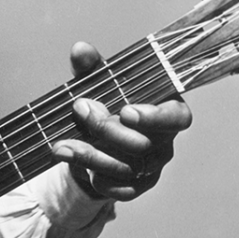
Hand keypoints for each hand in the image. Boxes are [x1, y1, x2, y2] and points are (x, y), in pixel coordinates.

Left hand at [51, 42, 192, 200]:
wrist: (91, 143)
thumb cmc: (104, 106)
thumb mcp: (97, 84)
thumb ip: (91, 68)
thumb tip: (80, 50)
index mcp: (165, 112)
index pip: (177, 118)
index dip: (155, 117)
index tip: (125, 111)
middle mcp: (163, 142)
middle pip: (143, 144)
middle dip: (105, 128)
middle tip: (78, 109)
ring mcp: (151, 168)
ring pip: (125, 168)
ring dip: (89, 154)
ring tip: (60, 144)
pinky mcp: (133, 187)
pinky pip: (115, 188)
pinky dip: (91, 175)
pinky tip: (71, 160)